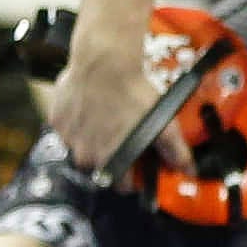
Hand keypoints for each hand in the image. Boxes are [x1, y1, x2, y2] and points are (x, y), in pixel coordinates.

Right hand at [47, 34, 185, 185]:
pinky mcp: (56, 119)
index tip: (138, 160)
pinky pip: (67, 126)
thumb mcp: (162, 122)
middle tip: (122, 131)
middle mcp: (85, 156)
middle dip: (111, 153)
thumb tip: (190, 171)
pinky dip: (78, 119)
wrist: (105, 62)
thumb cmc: (132, 92)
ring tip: (106, 115)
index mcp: (110, 161)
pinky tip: (90, 104)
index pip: (121, 184)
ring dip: (92, 136)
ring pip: (81, 146)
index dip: (133, 174)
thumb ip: (175, 151)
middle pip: (100, 165)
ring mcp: (68, 138)